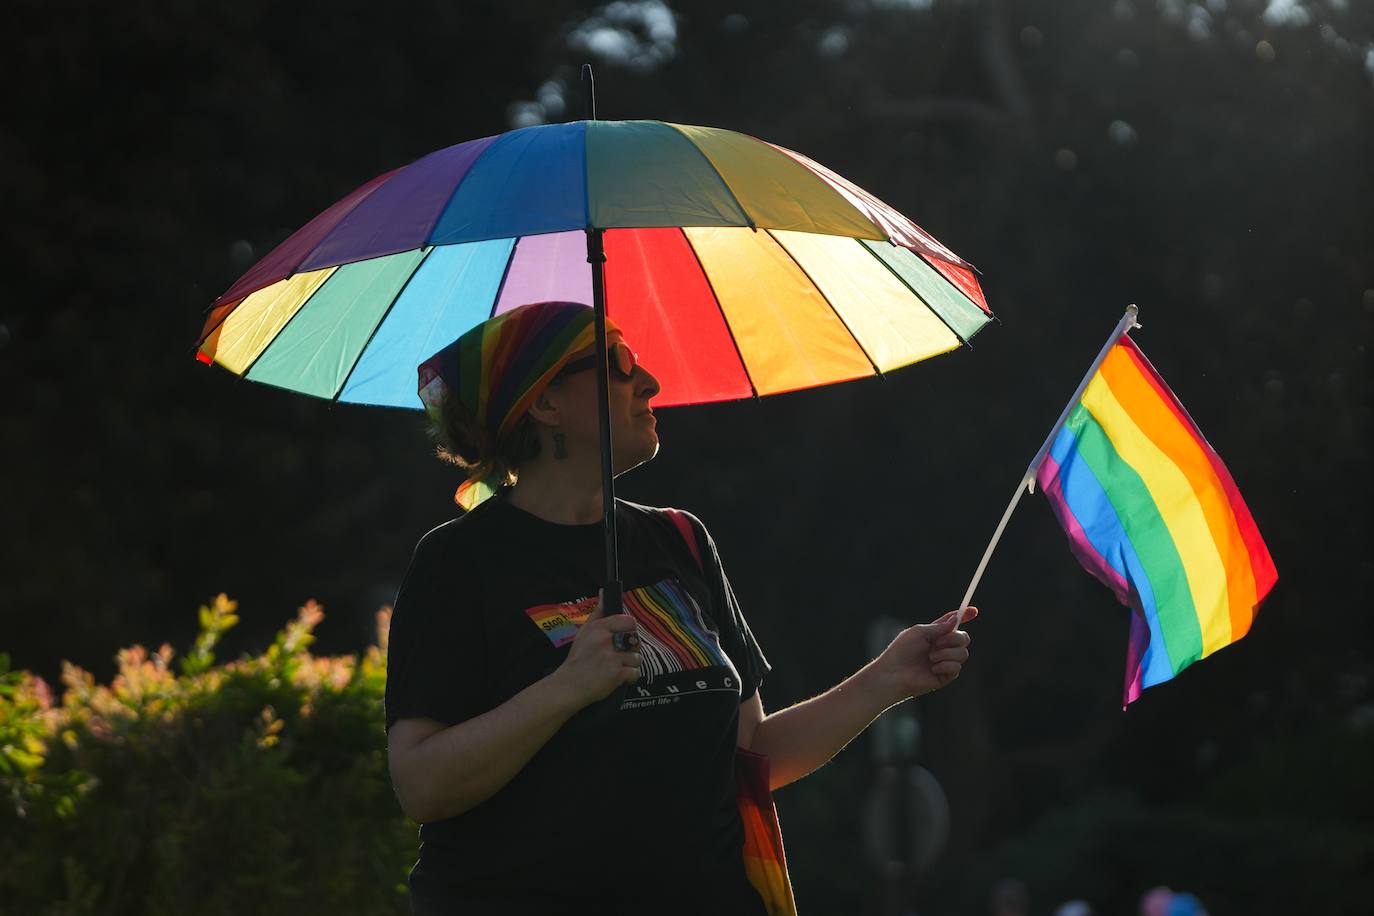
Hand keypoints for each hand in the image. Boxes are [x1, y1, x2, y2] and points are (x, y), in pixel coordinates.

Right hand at [551, 590, 641, 709]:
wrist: (569, 685)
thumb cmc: (578, 658)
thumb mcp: (584, 631)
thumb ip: (598, 612)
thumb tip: (604, 592)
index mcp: (599, 628)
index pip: (628, 621)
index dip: (630, 630)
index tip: (624, 638)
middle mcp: (606, 641)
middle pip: (635, 640)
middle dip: (632, 648)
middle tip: (620, 654)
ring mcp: (612, 658)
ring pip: (637, 658)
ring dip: (630, 664)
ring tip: (617, 668)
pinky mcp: (617, 674)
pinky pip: (635, 673)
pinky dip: (629, 678)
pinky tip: (619, 678)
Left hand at [871, 607, 976, 704]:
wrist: (894, 672)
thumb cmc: (902, 651)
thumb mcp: (920, 632)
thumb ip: (939, 627)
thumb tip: (956, 620)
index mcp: (935, 634)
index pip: (953, 624)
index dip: (964, 616)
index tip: (974, 610)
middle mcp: (943, 647)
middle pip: (964, 638)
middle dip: (954, 638)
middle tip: (938, 642)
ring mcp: (945, 662)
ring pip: (963, 653)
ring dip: (946, 653)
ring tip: (930, 657)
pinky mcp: (946, 676)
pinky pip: (957, 667)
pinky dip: (945, 665)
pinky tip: (932, 668)